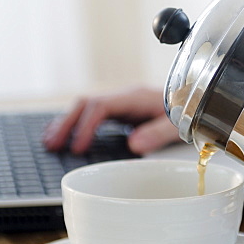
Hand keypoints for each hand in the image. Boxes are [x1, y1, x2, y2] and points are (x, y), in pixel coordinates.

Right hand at [41, 86, 178, 154]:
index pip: (102, 106)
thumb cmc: (186, 110)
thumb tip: (134, 145)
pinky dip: (75, 123)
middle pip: (86, 103)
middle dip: (67, 123)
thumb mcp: (177, 123)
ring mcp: (120, 102)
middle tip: (52, 145)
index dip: (87, 126)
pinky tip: (63, 135)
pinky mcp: (119, 110)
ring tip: (50, 142)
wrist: (194, 99)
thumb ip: (158, 133)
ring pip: (84, 106)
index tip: (78, 147)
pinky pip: (91, 113)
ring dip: (66, 123)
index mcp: (135, 97)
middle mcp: (124, 96)